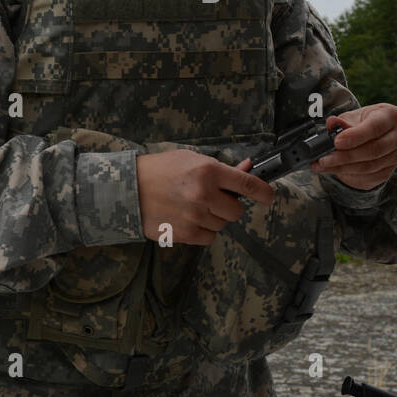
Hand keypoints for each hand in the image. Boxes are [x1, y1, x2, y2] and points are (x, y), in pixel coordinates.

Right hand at [136, 150, 273, 246]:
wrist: (128, 189)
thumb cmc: (159, 170)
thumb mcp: (190, 159)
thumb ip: (220, 167)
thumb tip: (247, 170)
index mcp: (207, 171)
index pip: (246, 184)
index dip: (263, 191)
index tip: (269, 196)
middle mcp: (204, 194)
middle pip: (236, 210)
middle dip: (228, 205)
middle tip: (211, 199)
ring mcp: (195, 216)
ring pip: (222, 224)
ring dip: (213, 218)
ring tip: (191, 206)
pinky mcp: (185, 234)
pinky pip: (209, 237)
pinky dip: (202, 230)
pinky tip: (186, 218)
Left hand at [309, 105, 396, 189]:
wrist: (371, 136)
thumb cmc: (361, 122)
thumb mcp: (352, 117)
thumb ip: (342, 121)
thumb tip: (332, 123)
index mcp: (391, 115)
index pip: (375, 127)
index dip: (356, 136)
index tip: (336, 142)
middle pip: (374, 150)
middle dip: (346, 156)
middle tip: (325, 158)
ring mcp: (396, 156)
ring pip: (369, 166)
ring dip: (343, 167)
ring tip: (323, 165)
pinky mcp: (389, 171)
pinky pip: (368, 177)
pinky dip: (348, 175)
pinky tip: (333, 170)